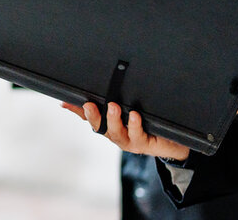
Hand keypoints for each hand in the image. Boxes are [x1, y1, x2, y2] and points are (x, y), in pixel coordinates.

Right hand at [63, 101, 190, 159]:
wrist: (171, 143)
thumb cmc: (146, 125)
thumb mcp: (129, 112)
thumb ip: (111, 103)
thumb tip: (91, 93)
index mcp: (109, 126)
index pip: (89, 117)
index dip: (76, 111)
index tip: (66, 102)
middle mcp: (116, 135)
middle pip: (100, 127)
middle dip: (94, 116)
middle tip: (89, 105)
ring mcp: (129, 141)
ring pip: (117, 133)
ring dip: (113, 120)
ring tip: (113, 107)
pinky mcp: (144, 144)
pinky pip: (138, 135)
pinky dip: (135, 125)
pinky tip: (134, 116)